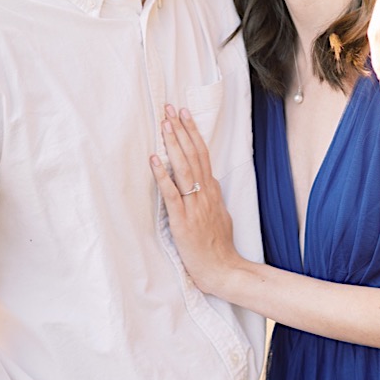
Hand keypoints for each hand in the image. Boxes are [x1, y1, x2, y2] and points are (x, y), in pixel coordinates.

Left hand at [149, 106, 240, 295]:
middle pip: (194, 155)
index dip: (192, 133)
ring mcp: (195, 206)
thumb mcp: (220, 214)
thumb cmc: (218, 245)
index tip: (184, 115)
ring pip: (184, 168)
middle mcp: (205, 194)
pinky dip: (162, 175)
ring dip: (173, 144)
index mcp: (212, 191)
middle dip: (181, 130)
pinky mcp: (184, 221)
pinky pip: (172, 194)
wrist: (224, 270)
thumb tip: (206, 182)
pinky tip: (155, 159)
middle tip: (171, 109)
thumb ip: (211, 197)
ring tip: (164, 124)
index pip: (202, 155)